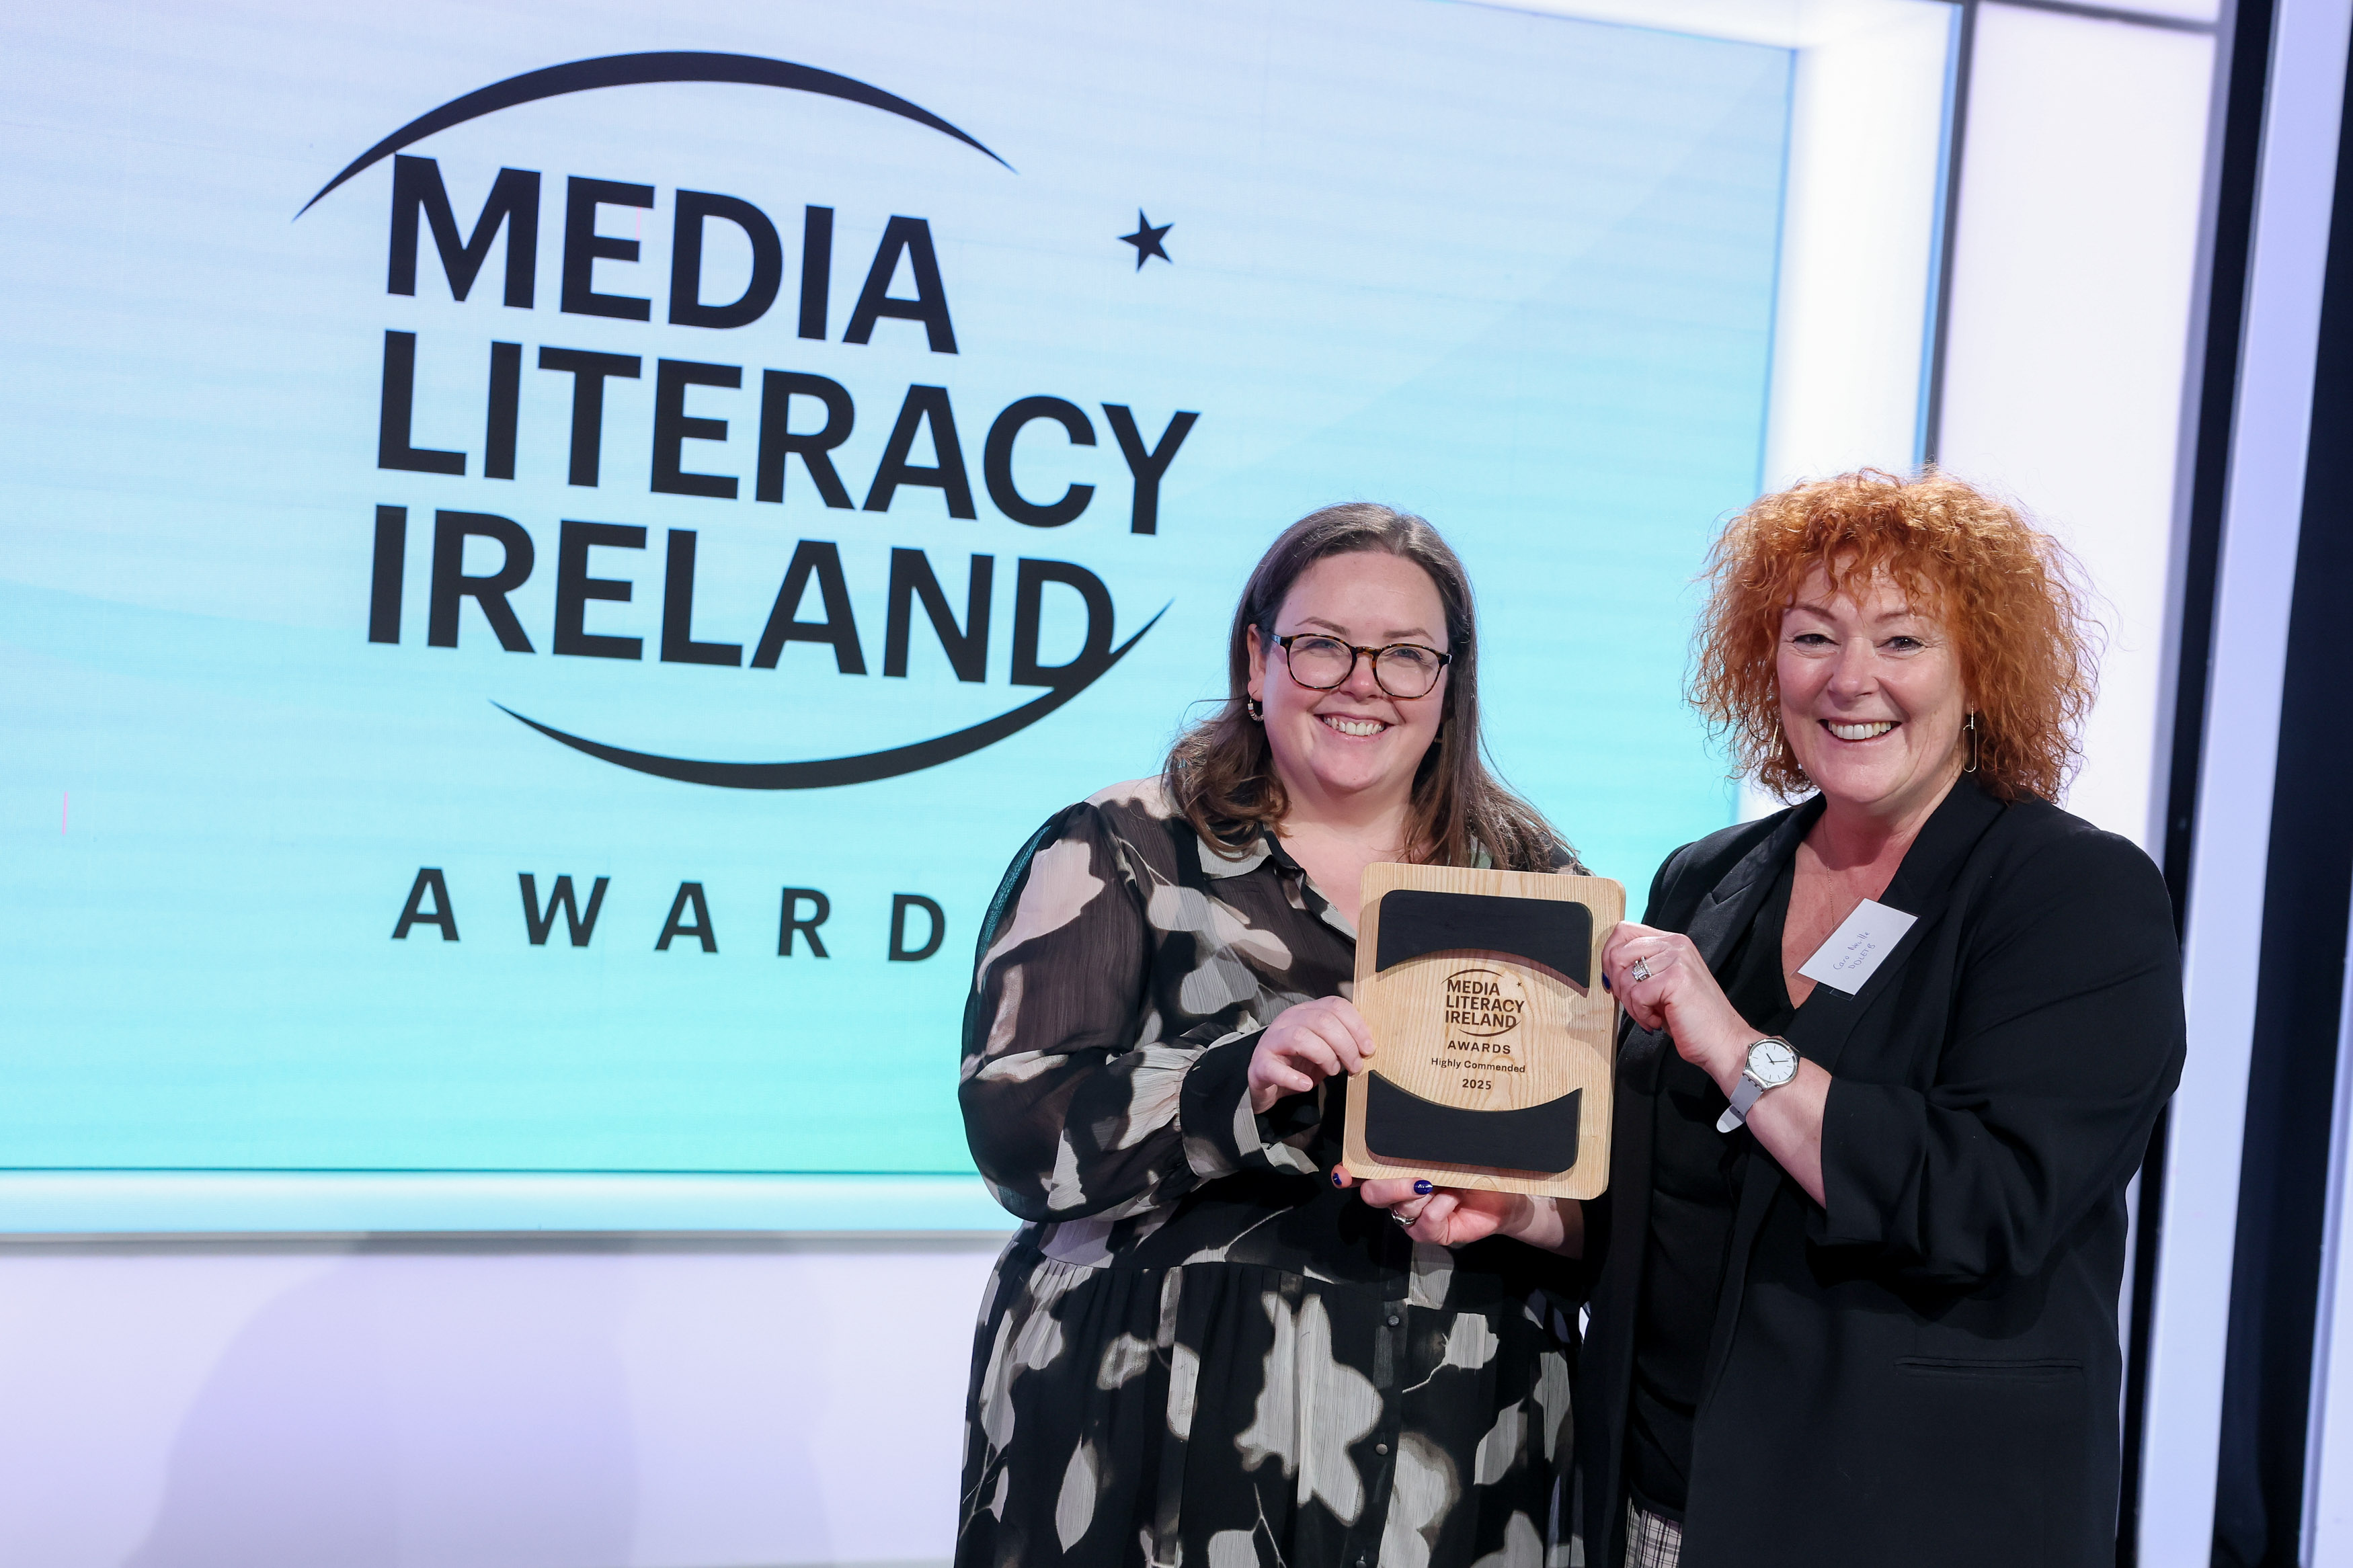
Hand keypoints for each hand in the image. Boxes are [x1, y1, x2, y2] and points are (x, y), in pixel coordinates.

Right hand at [1247, 995, 1374, 1113]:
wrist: (1267, 1085)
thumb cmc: (1298, 1064)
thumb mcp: (1325, 1049)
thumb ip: (1343, 1043)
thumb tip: (1367, 1048)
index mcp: (1306, 1012)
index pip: (1335, 1005)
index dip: (1357, 1026)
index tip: (1369, 1048)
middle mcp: (1288, 1020)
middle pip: (1322, 1020)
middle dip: (1346, 1045)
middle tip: (1354, 1066)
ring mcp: (1271, 1041)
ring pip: (1300, 1037)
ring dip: (1325, 1056)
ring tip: (1333, 1072)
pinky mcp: (1259, 1064)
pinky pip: (1275, 1068)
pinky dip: (1293, 1078)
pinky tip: (1306, 1084)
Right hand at [1338, 1170, 1581, 1254]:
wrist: (1508, 1196)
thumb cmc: (1478, 1167)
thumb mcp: (1452, 1151)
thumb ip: (1428, 1147)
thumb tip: (1414, 1133)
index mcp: (1399, 1169)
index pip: (1363, 1173)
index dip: (1348, 1174)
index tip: (1344, 1175)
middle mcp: (1400, 1194)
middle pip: (1373, 1194)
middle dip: (1389, 1186)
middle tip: (1416, 1179)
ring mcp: (1414, 1216)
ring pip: (1400, 1208)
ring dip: (1422, 1196)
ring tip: (1445, 1184)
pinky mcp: (1432, 1234)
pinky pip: (1423, 1226)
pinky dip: (1438, 1210)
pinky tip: (1452, 1200)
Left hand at [1602, 921, 1751, 1090]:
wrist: (1723, 1041)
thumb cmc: (1692, 1018)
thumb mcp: (1663, 984)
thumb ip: (1641, 969)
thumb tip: (1609, 968)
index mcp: (1672, 942)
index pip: (1624, 932)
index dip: (1609, 957)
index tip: (1614, 981)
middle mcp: (1675, 945)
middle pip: (1618, 952)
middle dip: (1618, 985)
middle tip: (1634, 1004)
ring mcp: (1677, 959)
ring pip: (1625, 977)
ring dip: (1631, 1004)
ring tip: (1649, 1015)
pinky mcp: (1676, 978)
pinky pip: (1636, 995)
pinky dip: (1641, 1014)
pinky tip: (1657, 1020)